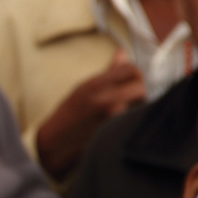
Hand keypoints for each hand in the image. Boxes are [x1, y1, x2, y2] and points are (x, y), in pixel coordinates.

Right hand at [36, 48, 144, 179]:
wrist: (55, 145)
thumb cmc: (67, 117)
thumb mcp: (82, 89)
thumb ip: (107, 72)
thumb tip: (122, 53)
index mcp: (95, 85)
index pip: (131, 69)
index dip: (135, 73)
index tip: (132, 80)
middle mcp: (106, 100)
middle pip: (141, 87)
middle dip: (140, 90)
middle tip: (133, 96)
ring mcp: (113, 118)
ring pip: (142, 104)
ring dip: (139, 105)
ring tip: (128, 109)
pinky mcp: (118, 133)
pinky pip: (135, 120)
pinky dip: (134, 119)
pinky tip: (124, 122)